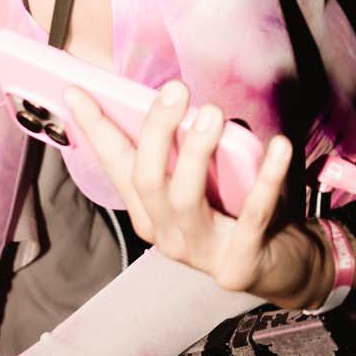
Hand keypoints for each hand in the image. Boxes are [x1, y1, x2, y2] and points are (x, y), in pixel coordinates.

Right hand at [66, 81, 324, 308]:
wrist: (277, 265)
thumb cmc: (234, 211)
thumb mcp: (201, 179)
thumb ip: (184, 147)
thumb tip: (173, 94)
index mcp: (149, 211)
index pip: (116, 164)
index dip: (96, 128)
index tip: (77, 91)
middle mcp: (166, 233)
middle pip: (147, 179)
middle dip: (156, 131)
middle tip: (175, 89)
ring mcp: (200, 253)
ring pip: (185, 198)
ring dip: (196, 152)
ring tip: (212, 112)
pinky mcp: (238, 263)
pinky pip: (252, 216)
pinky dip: (266, 178)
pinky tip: (279, 147)